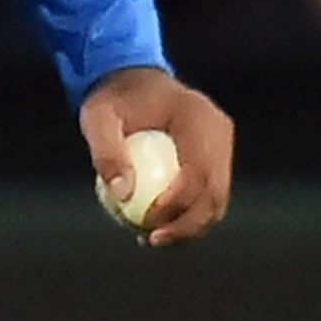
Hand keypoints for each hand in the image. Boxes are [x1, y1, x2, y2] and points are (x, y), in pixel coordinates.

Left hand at [79, 66, 233, 246]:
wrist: (133, 81)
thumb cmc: (113, 99)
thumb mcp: (97, 117)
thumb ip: (107, 152)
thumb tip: (123, 194)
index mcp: (197, 116)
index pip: (197, 170)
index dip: (176, 204)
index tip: (148, 224)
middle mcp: (218, 130)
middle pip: (215, 190)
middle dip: (188, 225)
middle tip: (152, 240)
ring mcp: (222, 144)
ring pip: (217, 198)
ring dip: (191, 227)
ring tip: (154, 239)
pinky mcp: (217, 157)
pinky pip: (209, 194)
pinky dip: (190, 216)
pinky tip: (160, 229)